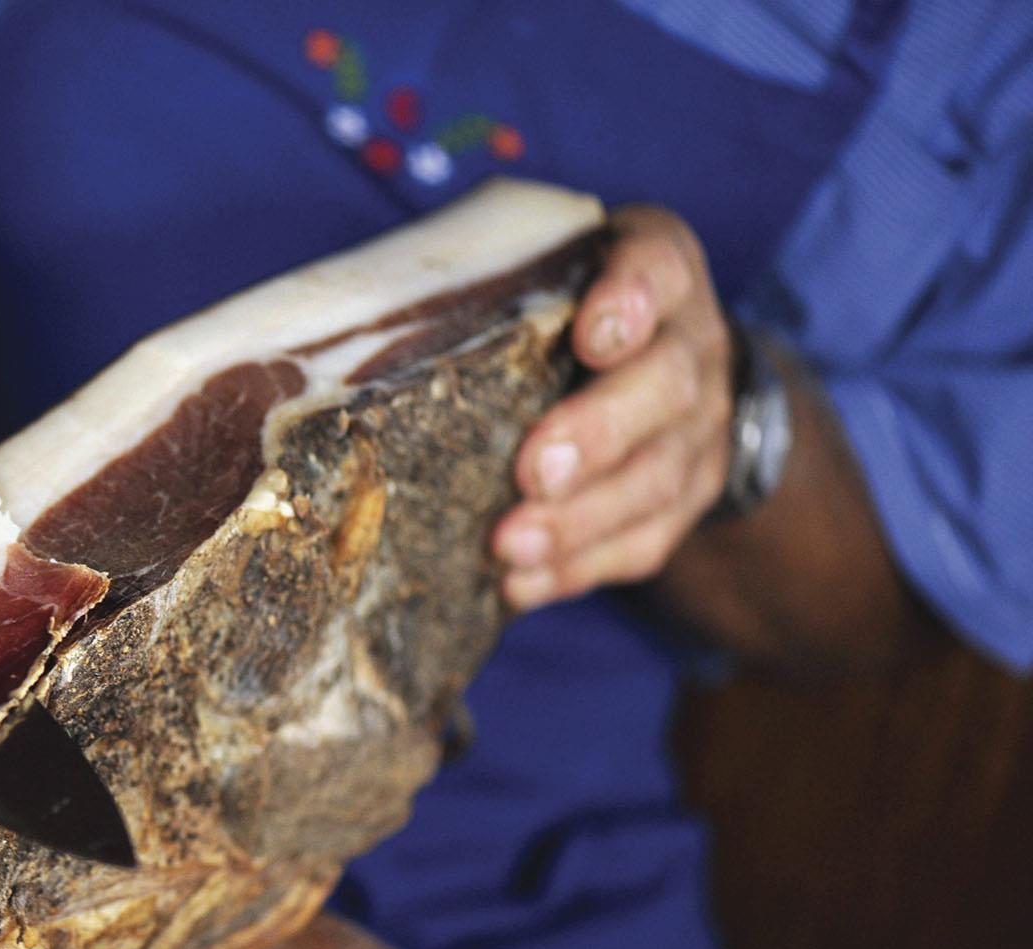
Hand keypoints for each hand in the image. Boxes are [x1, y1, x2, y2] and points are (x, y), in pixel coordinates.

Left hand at [492, 206, 733, 608]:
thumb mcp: (544, 271)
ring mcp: (698, 429)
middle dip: (596, 434)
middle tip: (533, 473)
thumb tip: (344, 332)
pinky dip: (579, 567)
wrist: (666, 362)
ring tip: (509, 546)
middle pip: (664, 388)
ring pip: (655, 478)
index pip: (657, 269)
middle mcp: (692, 345)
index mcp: (656, 269)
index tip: (591, 334)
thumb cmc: (567, 307)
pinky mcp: (685, 499)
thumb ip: (486, 286)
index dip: (630, 301)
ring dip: (579, 521)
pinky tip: (519, 584)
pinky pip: (643, 542)